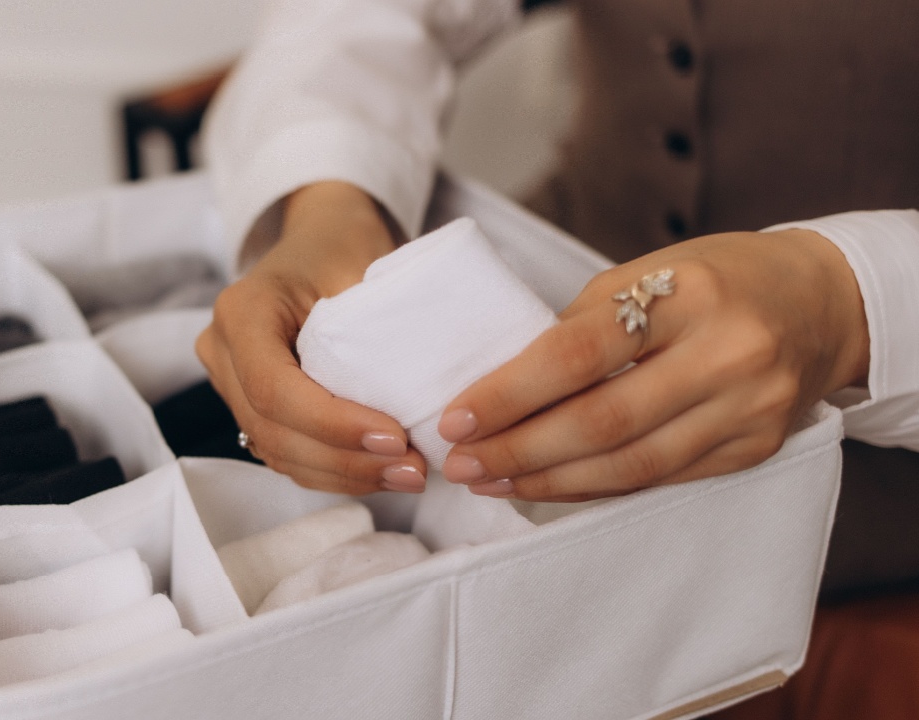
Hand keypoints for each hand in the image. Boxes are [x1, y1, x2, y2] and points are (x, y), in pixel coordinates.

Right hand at [196, 182, 430, 493]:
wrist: (321, 237)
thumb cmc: (342, 244)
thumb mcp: (361, 267)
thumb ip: (376, 326)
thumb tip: (422, 392)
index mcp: (242, 311)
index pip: (274, 387)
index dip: (332, 423)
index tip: (395, 437)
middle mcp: (223, 350)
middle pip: (273, 428)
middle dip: (345, 459)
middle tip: (413, 469)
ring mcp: (231, 383)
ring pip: (278, 451)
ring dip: (344, 474)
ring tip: (407, 476)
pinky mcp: (253, 406)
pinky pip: (287, 453)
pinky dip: (334, 471)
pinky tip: (382, 472)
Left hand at [436, 229, 869, 500]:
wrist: (821, 304)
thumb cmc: (715, 280)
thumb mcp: (649, 274)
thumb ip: (582, 325)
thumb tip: (500, 388)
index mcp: (690, 294)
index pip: (579, 352)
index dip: (509, 393)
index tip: (454, 419)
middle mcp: (727, 355)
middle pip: (603, 421)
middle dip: (518, 450)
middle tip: (461, 464)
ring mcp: (748, 410)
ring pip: (630, 466)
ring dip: (548, 481)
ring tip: (491, 482)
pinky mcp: (755, 450)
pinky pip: (659, 480)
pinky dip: (595, 487)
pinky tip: (548, 486)